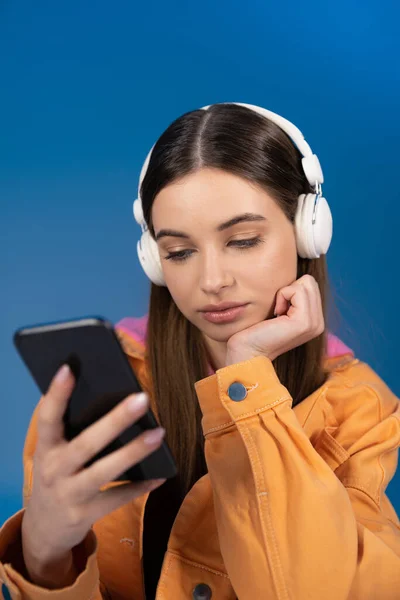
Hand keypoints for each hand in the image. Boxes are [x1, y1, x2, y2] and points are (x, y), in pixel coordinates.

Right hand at [22, 364, 165, 585]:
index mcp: (45, 448)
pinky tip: (160, 474)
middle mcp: (54, 470)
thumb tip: (110, 396)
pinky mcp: (84, 515)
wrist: (42, 530)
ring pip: (104, 471)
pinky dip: (140, 487)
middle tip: (142, 398)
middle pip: (86, 443)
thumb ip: (72, 431)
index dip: (57, 394)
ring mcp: (69, 494)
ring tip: (159, 432)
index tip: (68, 368)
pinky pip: (116, 498)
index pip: (48, 417)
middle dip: (115, 420)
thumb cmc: (57, 476)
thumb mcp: (54, 454)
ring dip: (134, 452)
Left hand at [225, 275, 324, 364]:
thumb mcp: (280, 310)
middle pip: (310, 281)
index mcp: (315, 320)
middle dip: (289, 290)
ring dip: (285, 293)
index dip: (290, 291)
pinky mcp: (305, 322)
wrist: (247, 351)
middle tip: (277, 311)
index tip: (278, 310)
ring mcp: (314, 323)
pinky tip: (276, 315)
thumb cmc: (256, 330)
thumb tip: (295, 276)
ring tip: (277, 313)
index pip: (310, 285)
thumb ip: (293, 297)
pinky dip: (282, 296)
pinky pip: (296, 290)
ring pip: (305, 283)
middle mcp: (319, 323)